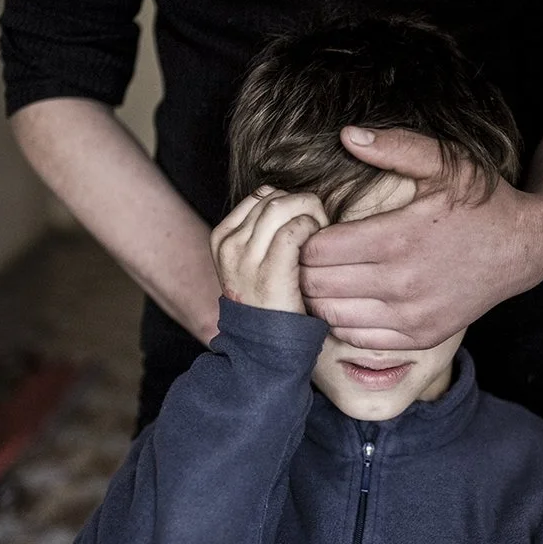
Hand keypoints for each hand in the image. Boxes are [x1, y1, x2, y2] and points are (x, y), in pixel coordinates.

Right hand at [211, 186, 329, 313]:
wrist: (263, 347)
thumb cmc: (269, 302)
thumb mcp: (252, 264)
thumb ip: (263, 233)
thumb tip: (293, 202)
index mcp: (221, 238)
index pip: (261, 196)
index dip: (290, 202)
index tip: (305, 223)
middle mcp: (229, 244)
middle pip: (274, 198)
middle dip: (305, 206)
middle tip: (320, 229)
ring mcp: (245, 258)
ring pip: (283, 208)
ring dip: (312, 216)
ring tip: (320, 238)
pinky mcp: (269, 271)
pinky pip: (294, 230)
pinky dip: (312, 230)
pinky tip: (316, 249)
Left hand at [299, 127, 542, 349]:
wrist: (524, 248)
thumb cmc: (482, 202)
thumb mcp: (445, 163)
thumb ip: (394, 147)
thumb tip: (346, 135)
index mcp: (398, 239)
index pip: (317, 251)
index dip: (304, 237)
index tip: (310, 226)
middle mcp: (401, 284)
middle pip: (316, 285)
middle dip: (303, 266)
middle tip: (308, 251)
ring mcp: (411, 316)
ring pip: (330, 315)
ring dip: (317, 296)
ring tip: (323, 274)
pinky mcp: (419, 336)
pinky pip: (357, 336)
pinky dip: (341, 319)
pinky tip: (347, 297)